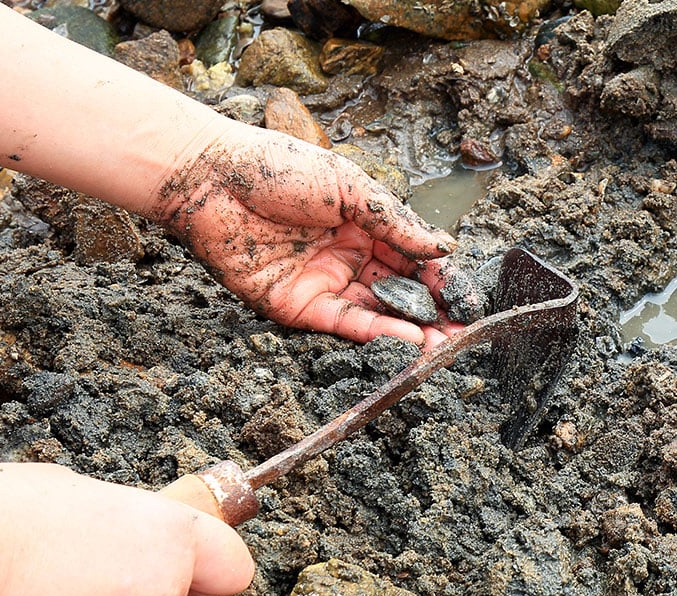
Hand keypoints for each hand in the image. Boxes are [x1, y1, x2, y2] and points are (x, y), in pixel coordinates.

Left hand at [154, 124, 464, 349]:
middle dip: (434, 313)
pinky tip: (409, 339)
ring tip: (443, 345)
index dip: (441, 279)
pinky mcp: (298, 307)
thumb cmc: (277, 168)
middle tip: (462, 332)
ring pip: (378, 313)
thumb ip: (395, 222)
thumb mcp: (349, 186)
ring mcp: (324, 284)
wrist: (210, 179)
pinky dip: (378, 334)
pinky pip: (345, 324)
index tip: (466, 298)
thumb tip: (444, 249)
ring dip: (412, 331)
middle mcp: (348, 257)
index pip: (414, 259)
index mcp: (365, 224)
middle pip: (400, 291)